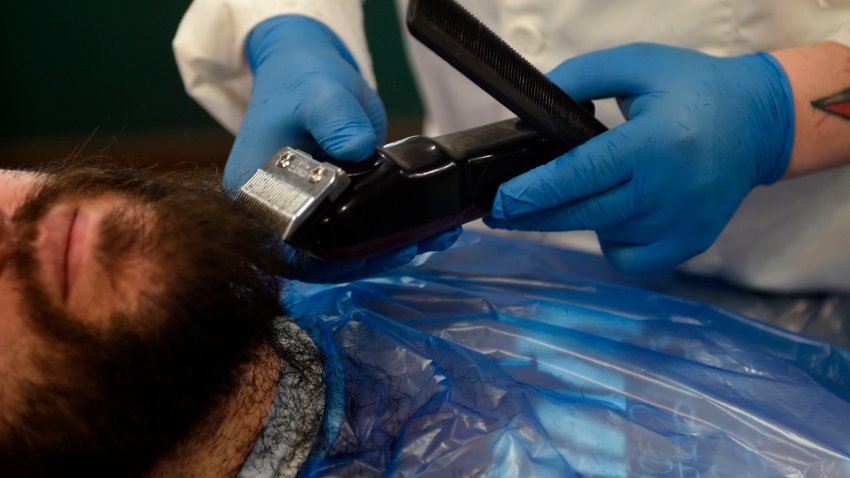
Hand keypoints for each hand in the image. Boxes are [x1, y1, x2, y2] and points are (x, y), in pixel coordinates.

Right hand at [232, 16, 457, 281]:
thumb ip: (335, 116)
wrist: (309, 72)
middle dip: (364, 260)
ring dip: (383, 253)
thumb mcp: (319, 93)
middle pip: (316, 257)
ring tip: (427, 240)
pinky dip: (389, 238)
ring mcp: (304, 214)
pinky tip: (429, 233)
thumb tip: (357, 146)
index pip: (286, 248)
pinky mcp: (332, 210)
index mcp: (254, 194)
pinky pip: (356, 235)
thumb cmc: (302, 81)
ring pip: (341, 251)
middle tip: (408, 248)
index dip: (326, 260)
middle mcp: (274, 214)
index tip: (367, 255)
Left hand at [486, 43, 793, 273]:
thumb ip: (581, 78)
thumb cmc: (694, 90)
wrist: (758, 123)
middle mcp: (667, 191)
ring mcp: (679, 224)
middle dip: (531, 215)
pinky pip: (627, 259)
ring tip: (581, 190)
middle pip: (581, 214)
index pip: (581, 174)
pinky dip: (611, 241)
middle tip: (499, 211)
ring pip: (602, 233)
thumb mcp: (639, 65)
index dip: (535, 190)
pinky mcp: (688, 244)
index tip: (500, 201)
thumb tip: (533, 111)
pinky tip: (616, 215)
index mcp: (654, 144)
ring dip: (578, 217)